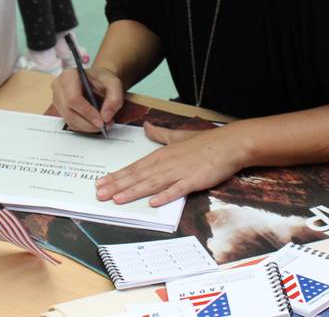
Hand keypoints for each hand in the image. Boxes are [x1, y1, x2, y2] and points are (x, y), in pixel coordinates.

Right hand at [51, 66, 123, 132]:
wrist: (97, 82)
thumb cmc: (102, 80)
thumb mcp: (114, 83)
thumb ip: (115, 98)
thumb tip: (106, 116)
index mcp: (69, 76)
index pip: (73, 98)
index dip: (87, 112)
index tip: (101, 121)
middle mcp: (59, 87)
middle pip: (69, 112)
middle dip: (88, 123)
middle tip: (103, 126)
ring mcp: (57, 99)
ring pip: (69, 120)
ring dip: (86, 127)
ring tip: (101, 124)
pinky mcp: (60, 110)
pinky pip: (70, 123)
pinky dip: (83, 127)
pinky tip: (92, 123)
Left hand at [95, 122, 248, 206]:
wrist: (229, 144)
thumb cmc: (205, 142)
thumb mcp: (178, 136)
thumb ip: (160, 134)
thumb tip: (146, 126)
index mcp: (161, 154)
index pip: (134, 167)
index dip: (117, 175)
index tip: (101, 182)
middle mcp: (166, 163)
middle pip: (137, 175)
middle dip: (117, 185)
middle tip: (99, 193)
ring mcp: (179, 172)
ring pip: (152, 183)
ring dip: (133, 191)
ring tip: (117, 199)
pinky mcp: (194, 180)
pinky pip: (177, 189)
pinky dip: (165, 195)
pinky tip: (153, 202)